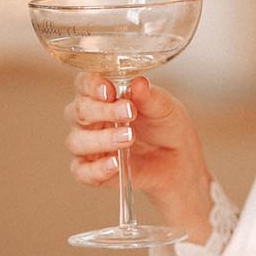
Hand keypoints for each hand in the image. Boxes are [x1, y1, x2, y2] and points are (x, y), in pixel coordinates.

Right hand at [65, 73, 213, 242]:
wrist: (180, 158)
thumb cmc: (167, 125)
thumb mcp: (165, 107)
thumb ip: (149, 96)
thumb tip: (139, 83)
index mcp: (103, 94)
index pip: (84, 83)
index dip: (91, 85)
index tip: (109, 90)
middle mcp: (91, 118)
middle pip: (78, 111)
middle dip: (102, 111)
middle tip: (129, 113)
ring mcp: (89, 145)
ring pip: (76, 141)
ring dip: (102, 139)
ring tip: (129, 137)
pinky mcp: (93, 171)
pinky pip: (82, 172)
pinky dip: (96, 168)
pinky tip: (115, 163)